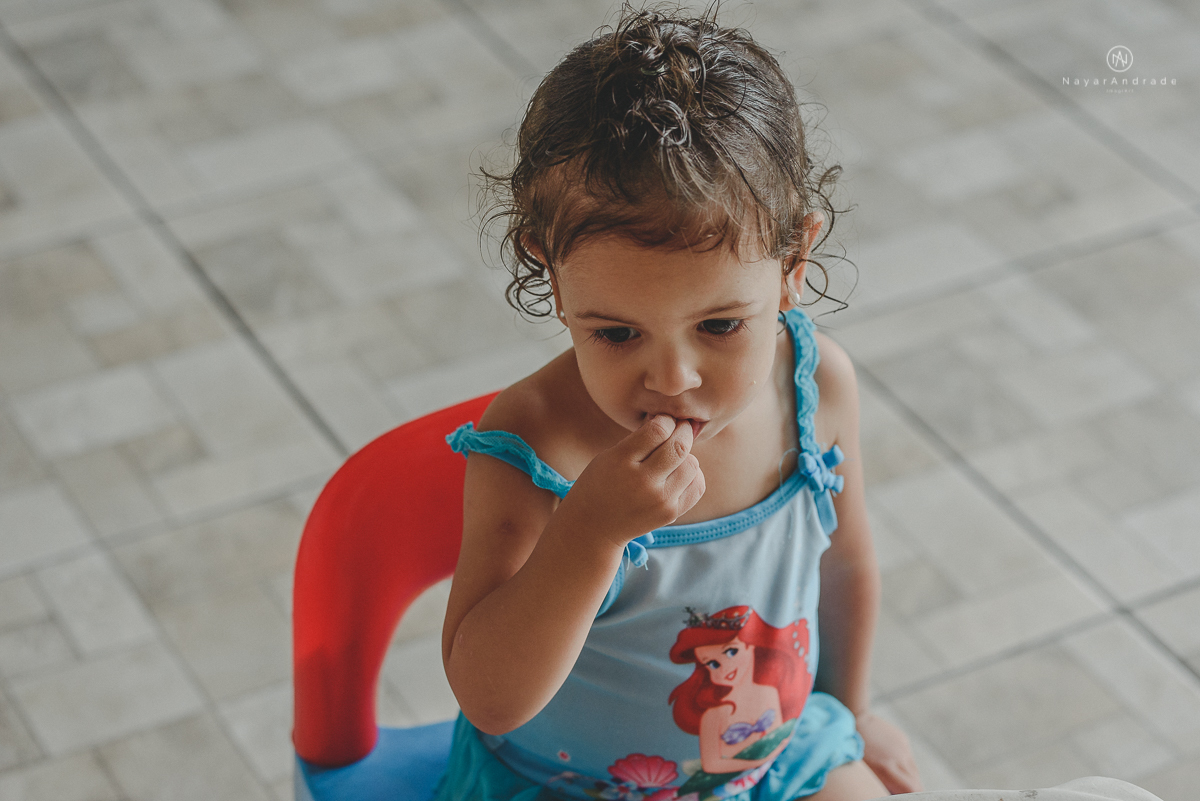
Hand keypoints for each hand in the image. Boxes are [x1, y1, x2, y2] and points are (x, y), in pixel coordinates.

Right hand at [558, 415, 705, 546]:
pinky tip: (680, 473)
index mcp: (621, 460)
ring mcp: (659, 500)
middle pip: (679, 446)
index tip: (665, 420)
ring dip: (686, 455)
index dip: (667, 420)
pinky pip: (697, 486)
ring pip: (692, 465)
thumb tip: (672, 419)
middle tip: (680, 429)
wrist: (594, 527)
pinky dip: (693, 475)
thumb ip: (639, 439)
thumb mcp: (610, 455)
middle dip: (683, 432)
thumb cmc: (601, 483)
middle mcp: (642, 481)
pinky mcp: (670, 513)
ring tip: (674, 457)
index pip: (658, 430)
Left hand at [857, 711, 922, 794]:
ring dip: (909, 778)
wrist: (854, 718)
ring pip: (914, 771)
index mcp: (887, 768)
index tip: (908, 797)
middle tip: (903, 793)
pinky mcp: (903, 739)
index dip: (912, 796)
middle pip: (916, 782)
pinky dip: (904, 764)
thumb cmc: (852, 749)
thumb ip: (882, 783)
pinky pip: (908, 758)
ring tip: (896, 777)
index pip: (912, 789)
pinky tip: (891, 760)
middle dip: (912, 791)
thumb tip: (891, 792)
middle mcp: (898, 758)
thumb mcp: (865, 771)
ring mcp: (903, 748)